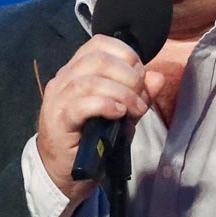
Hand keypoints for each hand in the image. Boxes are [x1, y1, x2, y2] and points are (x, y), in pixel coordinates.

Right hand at [38, 35, 164, 201]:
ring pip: (90, 81)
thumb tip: (157, 77)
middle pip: (97, 59)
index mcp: (77, 70)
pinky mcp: (58, 121)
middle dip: (128, 74)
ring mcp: (58, 99)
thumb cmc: (91, 140)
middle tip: (140, 95)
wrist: (65, 172)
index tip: (141, 74)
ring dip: (121, 93)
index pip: (99, 44)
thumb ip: (138, 94)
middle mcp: (64, 79)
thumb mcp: (121, 113)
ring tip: (134, 109)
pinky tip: (118, 113)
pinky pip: (81, 105)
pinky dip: (105, 105)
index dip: (125, 54)